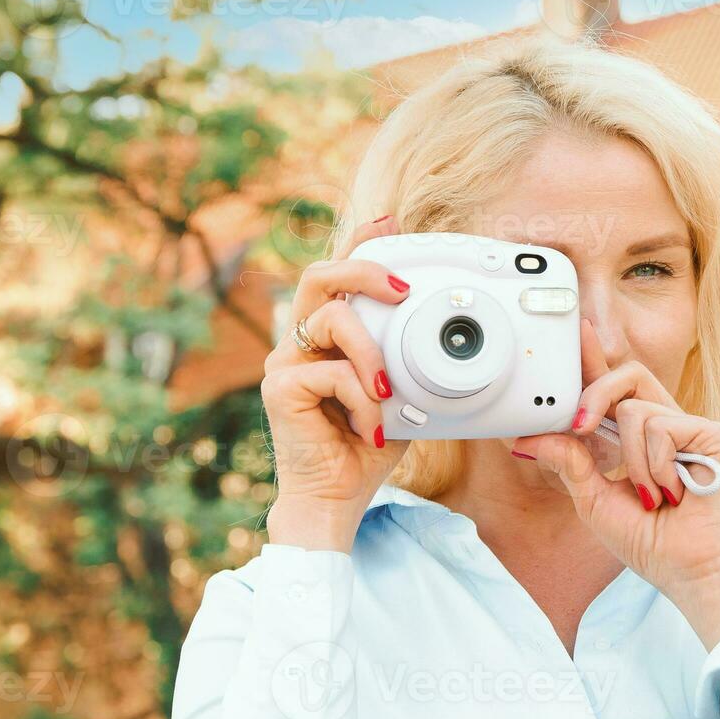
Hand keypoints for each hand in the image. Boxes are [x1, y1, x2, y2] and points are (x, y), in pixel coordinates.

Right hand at [260, 215, 412, 551]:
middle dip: (364, 269)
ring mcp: (284, 361)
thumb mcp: (401, 391)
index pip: (339, 276)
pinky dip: (363, 400)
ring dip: (373, 353)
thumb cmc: (367, 446)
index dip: (359, 242)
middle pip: (321, 275)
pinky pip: (331, 372)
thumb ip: (407, 359)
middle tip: (402, 289)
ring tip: (389, 392)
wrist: (338, 499)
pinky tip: (369, 427)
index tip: (388, 220)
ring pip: (332, 320)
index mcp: (329, 336)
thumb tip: (441, 332)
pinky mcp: (278, 388)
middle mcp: (301, 340)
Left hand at [510, 319, 719, 648]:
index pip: (614, 388)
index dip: (596, 358)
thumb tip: (528, 438)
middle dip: (596, 394)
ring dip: (630, 461)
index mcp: (638, 438)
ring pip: (636, 409)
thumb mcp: (592, 500)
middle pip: (629, 374)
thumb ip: (567, 463)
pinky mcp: (712, 434)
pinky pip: (661, 426)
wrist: (688, 569)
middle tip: (580, 425)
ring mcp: (690, 429)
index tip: (579, 331)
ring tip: (650, 495)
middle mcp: (665, 425)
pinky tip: (671, 491)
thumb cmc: (649, 541)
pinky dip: (654, 465)